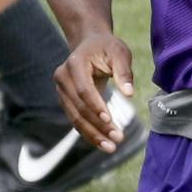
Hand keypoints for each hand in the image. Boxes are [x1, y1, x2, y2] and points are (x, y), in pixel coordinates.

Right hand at [53, 30, 135, 152]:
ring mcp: (61, 90)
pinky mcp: (66, 101)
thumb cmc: (107, 48)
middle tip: (117, 139)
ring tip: (111, 147)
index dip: (95, 106)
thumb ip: (124, 71)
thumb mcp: (120, 52)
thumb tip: (130, 93)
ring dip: (93, 135)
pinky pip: (76, 120)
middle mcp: (63, 77)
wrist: (91, 44)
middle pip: (78, 108)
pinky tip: (104, 143)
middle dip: (97, 126)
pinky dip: (89, 133)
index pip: (83, 90)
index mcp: (75, 64)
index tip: (110, 121)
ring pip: (75, 118)